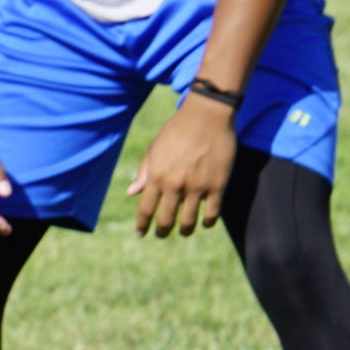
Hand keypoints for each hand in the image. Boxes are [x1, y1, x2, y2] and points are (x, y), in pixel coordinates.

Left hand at [129, 95, 238, 237]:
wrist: (207, 115)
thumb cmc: (177, 130)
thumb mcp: (155, 149)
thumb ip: (144, 173)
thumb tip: (131, 193)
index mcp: (157, 176)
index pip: (145, 209)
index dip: (142, 225)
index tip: (140, 233)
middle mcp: (175, 185)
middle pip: (166, 219)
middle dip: (162, 231)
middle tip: (161, 234)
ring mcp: (197, 186)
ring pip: (189, 220)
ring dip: (186, 230)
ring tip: (185, 231)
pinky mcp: (218, 185)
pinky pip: (212, 212)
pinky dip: (208, 222)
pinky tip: (205, 223)